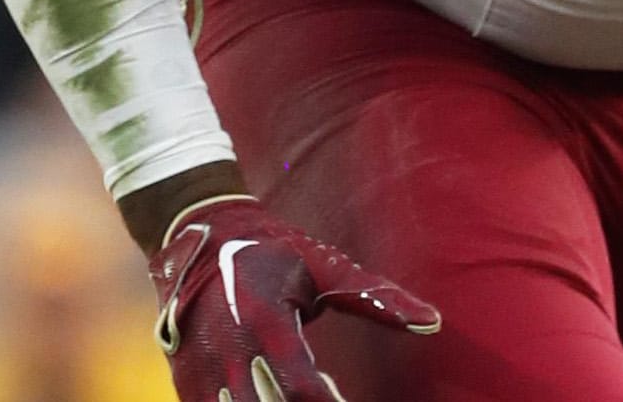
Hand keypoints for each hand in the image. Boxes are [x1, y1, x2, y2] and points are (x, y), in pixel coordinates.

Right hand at [148, 194, 440, 401]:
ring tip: (308, 401)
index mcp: (267, 321)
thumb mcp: (325, 268)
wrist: (200, 237)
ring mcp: (204, 370)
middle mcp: (231, 352)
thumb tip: (433, 322)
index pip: (301, 387)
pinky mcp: (189, 380)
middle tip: (331, 400)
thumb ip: (375, 299)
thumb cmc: (272, 252)